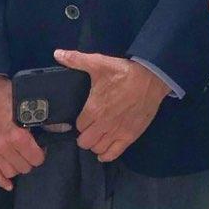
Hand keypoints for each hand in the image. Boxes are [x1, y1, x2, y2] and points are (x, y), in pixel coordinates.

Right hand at [0, 74, 45, 192]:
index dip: (42, 154)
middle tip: (33, 150)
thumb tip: (63, 128)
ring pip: (10, 171)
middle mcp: (3, 146)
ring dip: (18, 167)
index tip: (42, 146)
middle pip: (24, 167)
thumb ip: (45, 118)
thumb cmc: (7, 93)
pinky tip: (9, 185)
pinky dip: (1, 180)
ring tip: (22, 158)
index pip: (36, 158)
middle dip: (31, 160)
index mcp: (16, 136)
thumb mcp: (28, 102)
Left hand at [53, 50, 168, 164]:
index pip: (78, 126)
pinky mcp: (130, 136)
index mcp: (93, 109)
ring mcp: (117, 132)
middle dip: (84, 136)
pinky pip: (113, 154)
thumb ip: (76, 60)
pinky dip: (106, 154)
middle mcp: (103, 124)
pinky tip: (104, 149)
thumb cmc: (123, 72)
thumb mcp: (98, 63)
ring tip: (98, 136)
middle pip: (84, 142)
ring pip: (97, 149)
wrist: (151, 79)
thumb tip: (57, 54)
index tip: (83, 118)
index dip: (79, 123)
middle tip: (89, 128)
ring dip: (95, 144)